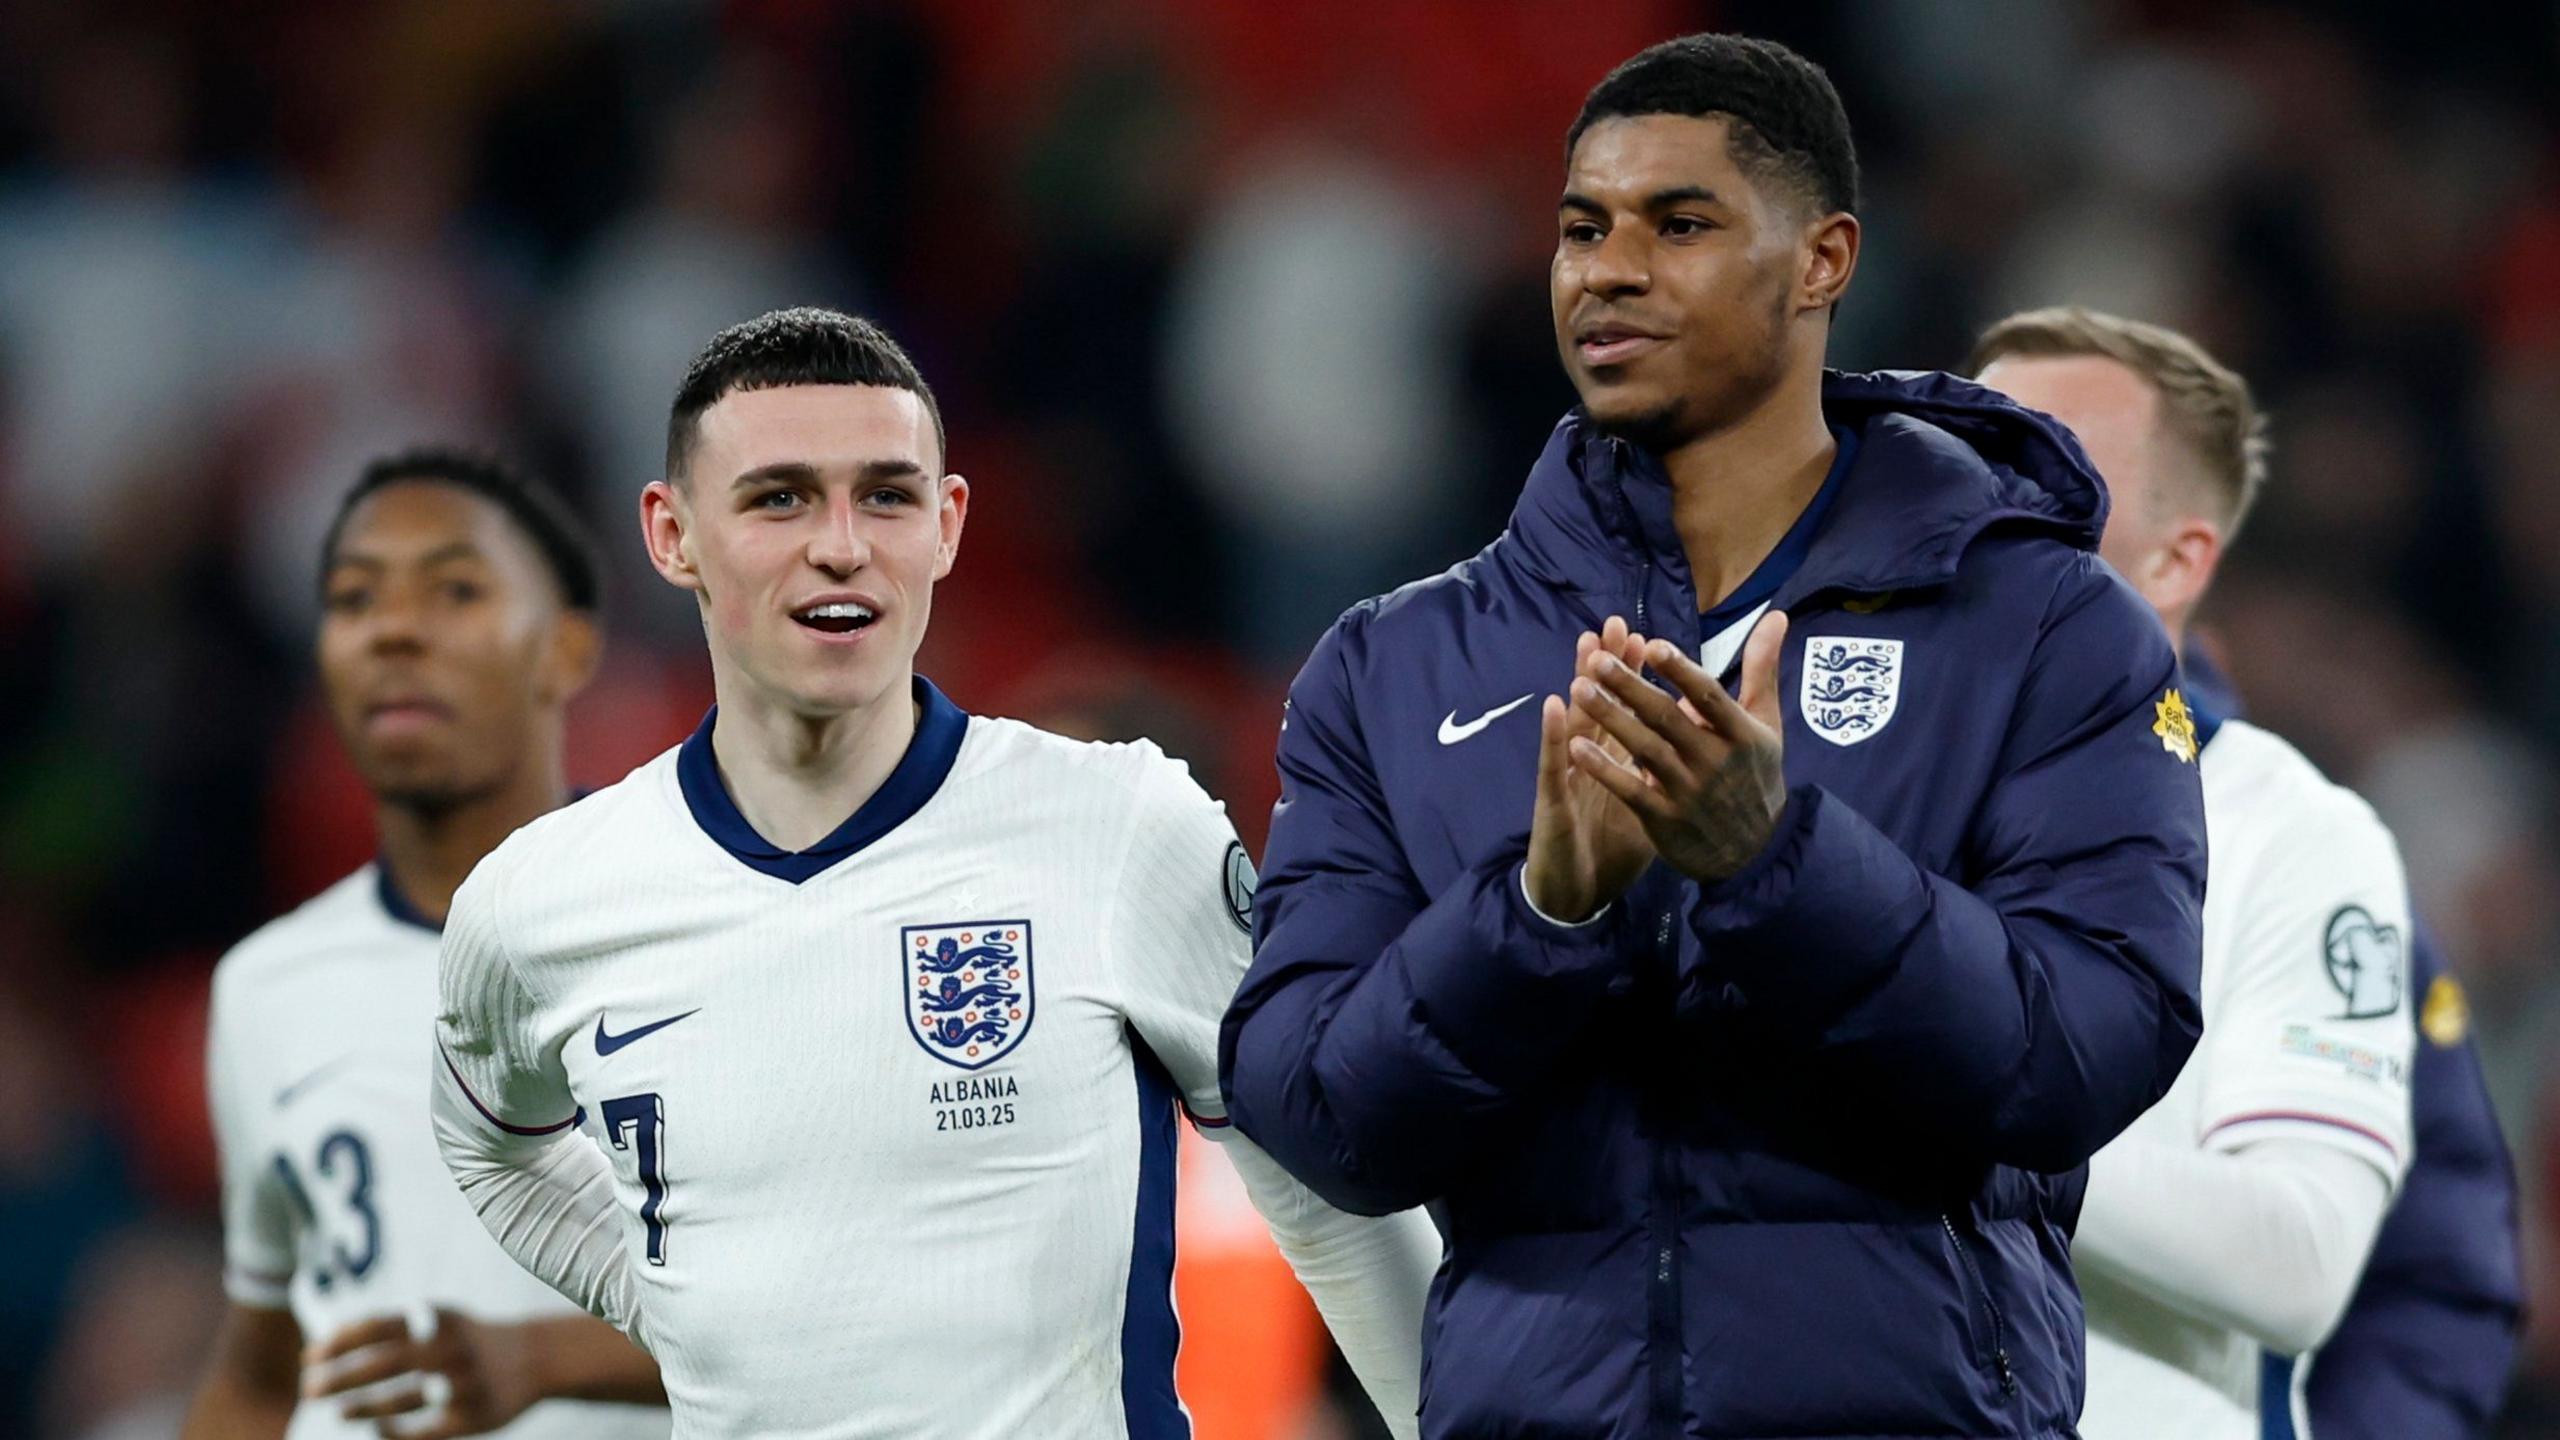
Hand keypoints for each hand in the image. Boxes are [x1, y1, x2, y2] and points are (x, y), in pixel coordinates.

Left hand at [304, 1307, 538, 1438]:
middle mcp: (452, 1348)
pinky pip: (424, 1431)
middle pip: (386, 1363)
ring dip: (363, 1407)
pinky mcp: (474, 1416)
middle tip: (309, 1389)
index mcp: (439, 1319)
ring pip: (402, 1399)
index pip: (378, 1326)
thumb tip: (327, 1344)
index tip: (309, 1357)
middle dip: (342, 1377)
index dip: (338, 1342)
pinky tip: (378, 1429)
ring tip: (339, 1411)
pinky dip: (396, 1432)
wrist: (537, 1357)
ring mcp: (464, 1384)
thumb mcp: (437, 1320)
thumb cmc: (469, 1339)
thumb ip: (393, 1327)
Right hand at [1523, 616, 1656, 921]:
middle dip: (1610, 666)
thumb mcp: (1648, 811)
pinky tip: (1553, 707)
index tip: (1648, 640)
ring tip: (1586, 649)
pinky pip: (1552, 767)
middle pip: (1602, 705)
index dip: (1638, 679)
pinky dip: (1552, 737)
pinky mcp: (1552, 802)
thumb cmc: (1609, 853)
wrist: (1577, 897)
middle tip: (1616, 624)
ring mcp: (1569, 778)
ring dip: (1580, 686)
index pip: (1629, 712)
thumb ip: (1668, 779)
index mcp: (1617, 764)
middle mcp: (1591, 762)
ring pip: (1574, 725)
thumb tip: (1700, 756)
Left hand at [1568, 610, 1789, 882]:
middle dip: (1630, 687)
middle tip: (1596, 659)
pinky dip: (1603, 769)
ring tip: (1578, 687)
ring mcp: (1688, 791)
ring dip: (1610, 718)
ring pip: (1645, 749)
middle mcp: (1714, 760)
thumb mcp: (1766, 722)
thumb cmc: (1756, 773)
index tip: (1654, 643)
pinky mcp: (1664, 818)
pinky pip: (1630, 790)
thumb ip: (1762, 667)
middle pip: (1667, 718)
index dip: (1682, 670)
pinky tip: (1574, 746)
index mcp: (1740, 733)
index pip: (1709, 696)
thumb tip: (1775, 613)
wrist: (1754, 850)